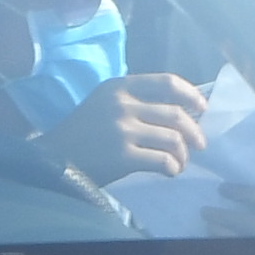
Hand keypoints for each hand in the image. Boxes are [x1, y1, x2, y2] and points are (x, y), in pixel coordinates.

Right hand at [40, 73, 207, 186]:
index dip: (191, 94)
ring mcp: (123, 129)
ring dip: (183, 154)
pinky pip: (163, 160)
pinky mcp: (123, 156)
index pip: (167, 82)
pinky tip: (170, 172)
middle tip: (199, 145)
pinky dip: (172, 167)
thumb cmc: (82, 133)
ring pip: (173, 139)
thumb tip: (181, 111)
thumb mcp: (104, 103)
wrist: (53, 159)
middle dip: (194, 132)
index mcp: (120, 86)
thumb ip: (136, 102)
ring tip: (180, 162)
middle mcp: (122, 104)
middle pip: (176, 114)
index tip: (202, 108)